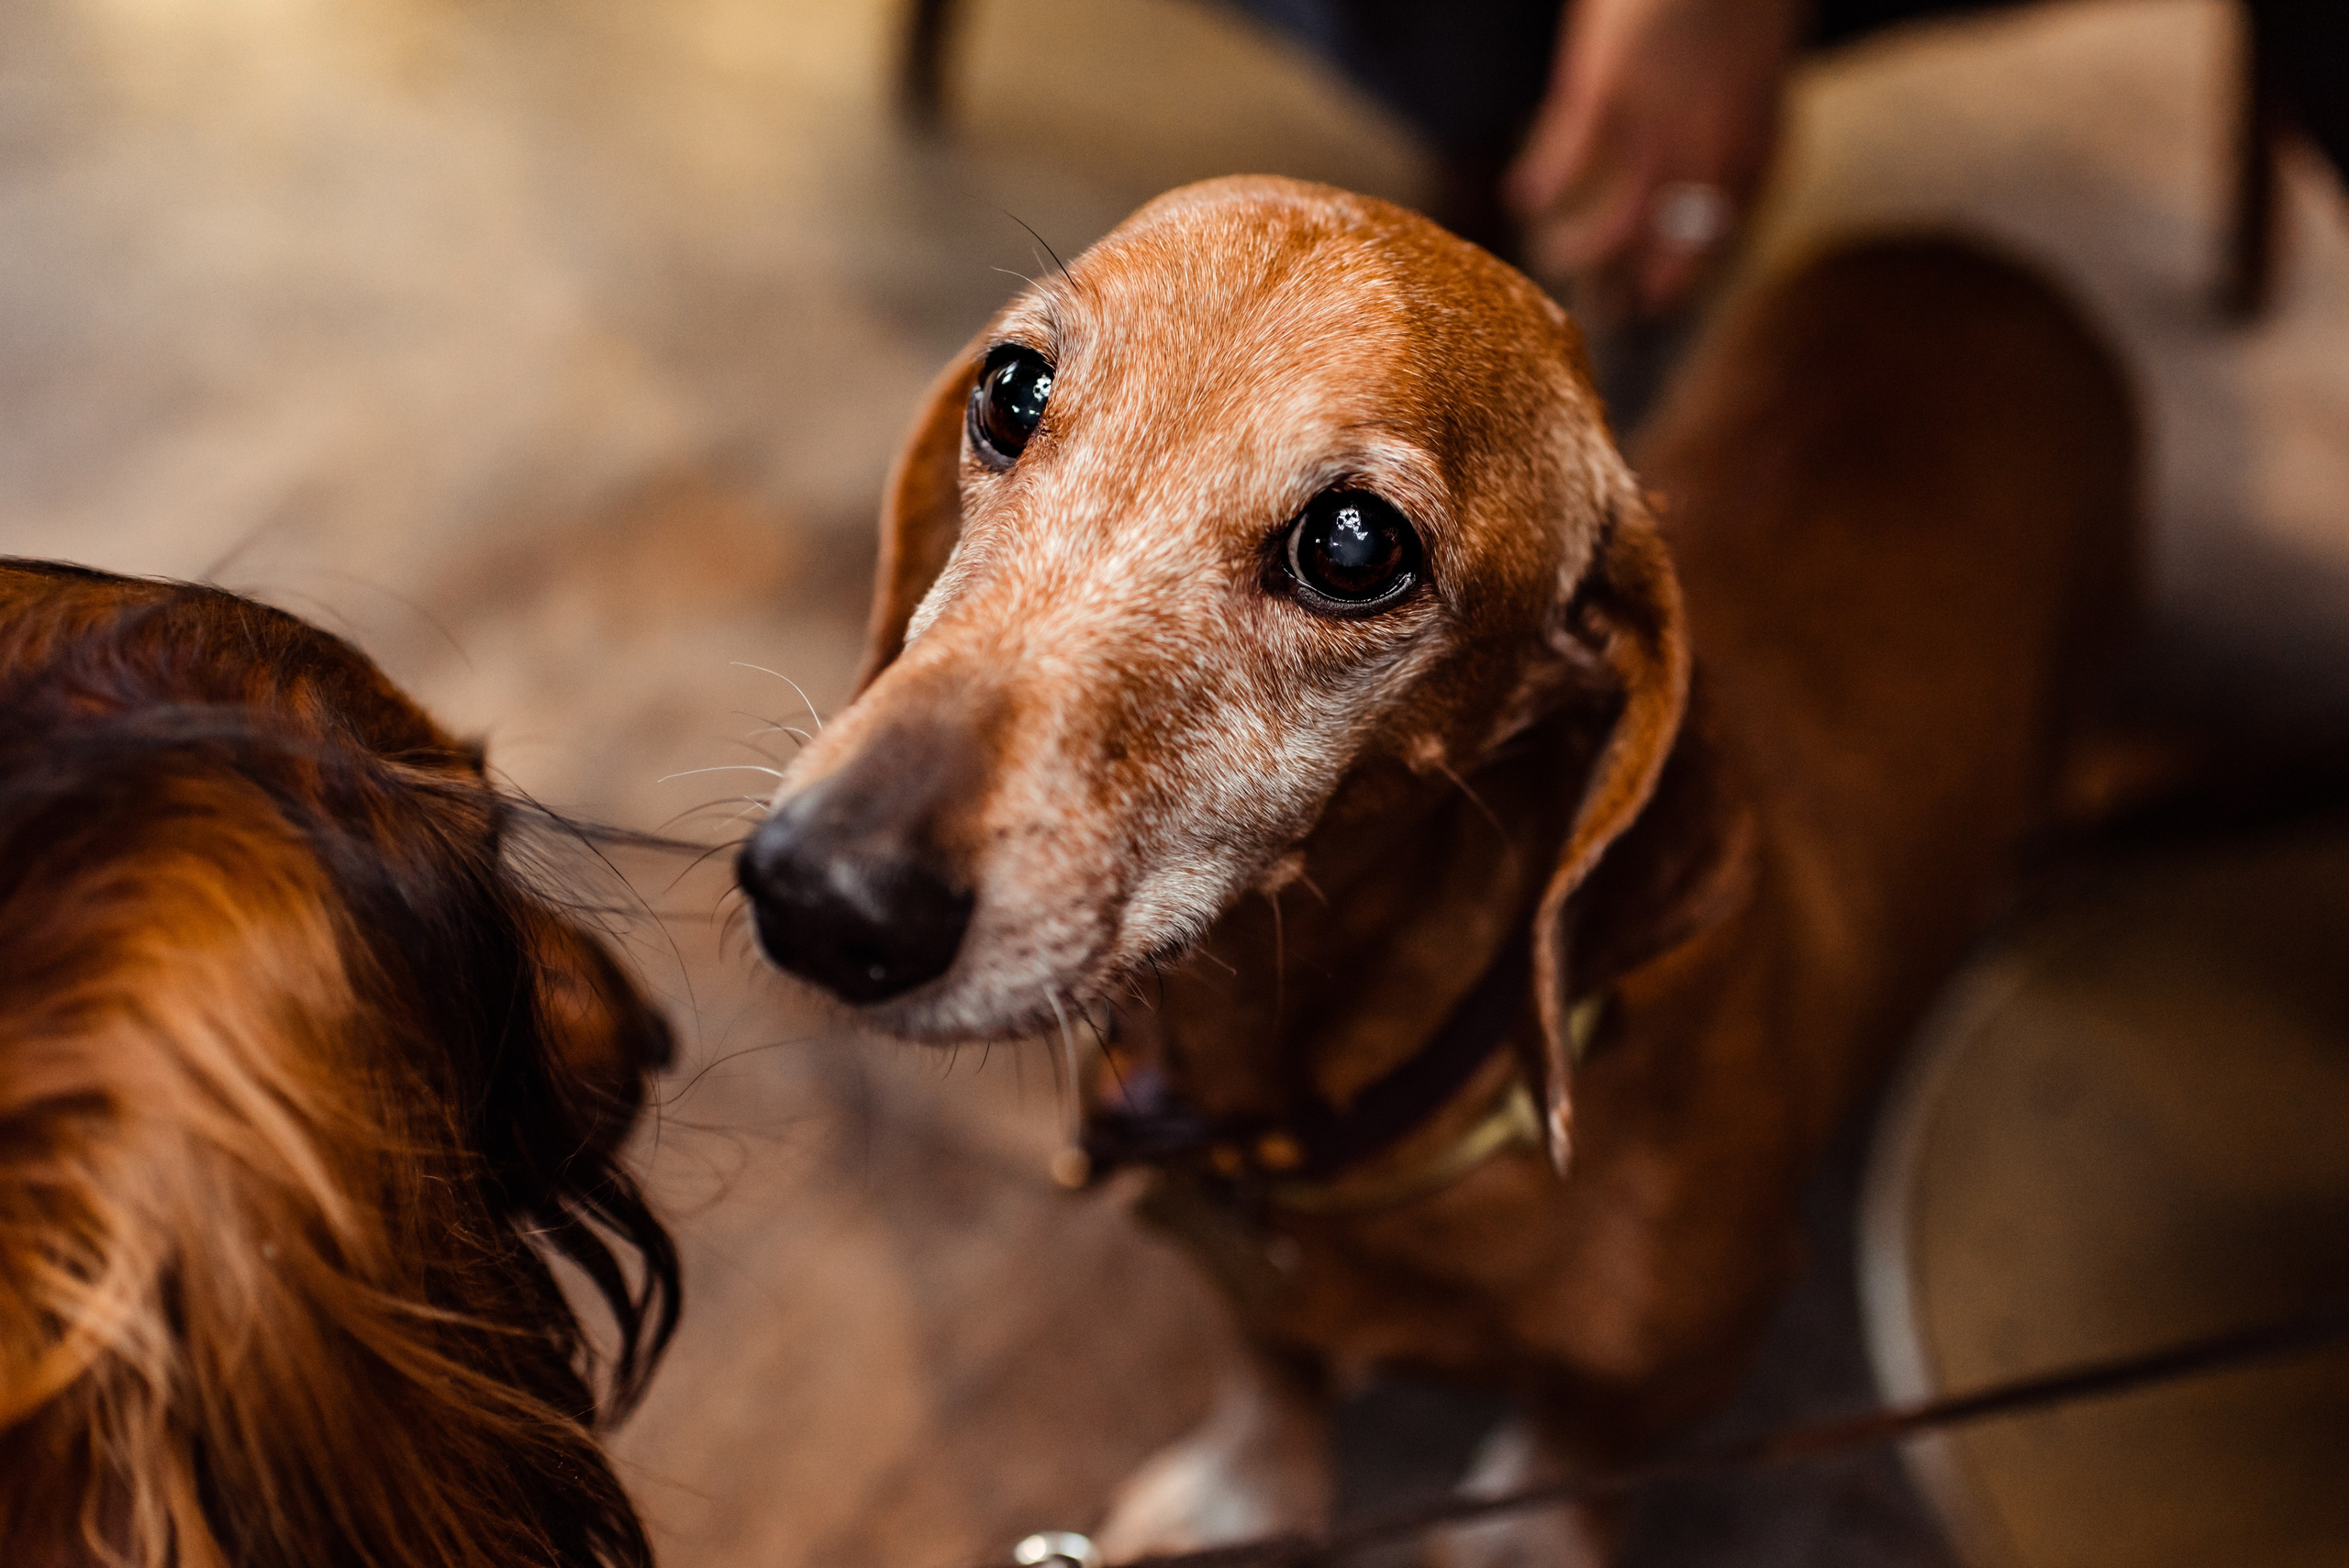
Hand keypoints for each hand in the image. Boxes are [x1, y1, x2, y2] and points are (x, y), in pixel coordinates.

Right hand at [1505, 0, 1804, 312]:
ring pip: (1612, 231)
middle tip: (1605, 312)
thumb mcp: (1755, 80)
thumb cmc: (1739, 3)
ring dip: (1579, 252)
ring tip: (1557, 255)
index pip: (1718, 241)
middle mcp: (1709, 155)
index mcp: (1754, 148)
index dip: (1683, 278)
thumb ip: (1734, 134)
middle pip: (1668, 255)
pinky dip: (1541, 184)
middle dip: (1635, 289)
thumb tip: (1701, 184)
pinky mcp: (1607, 99)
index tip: (1654, 304)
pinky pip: (1564, 166)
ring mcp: (1657, 132)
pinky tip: (1524, 194)